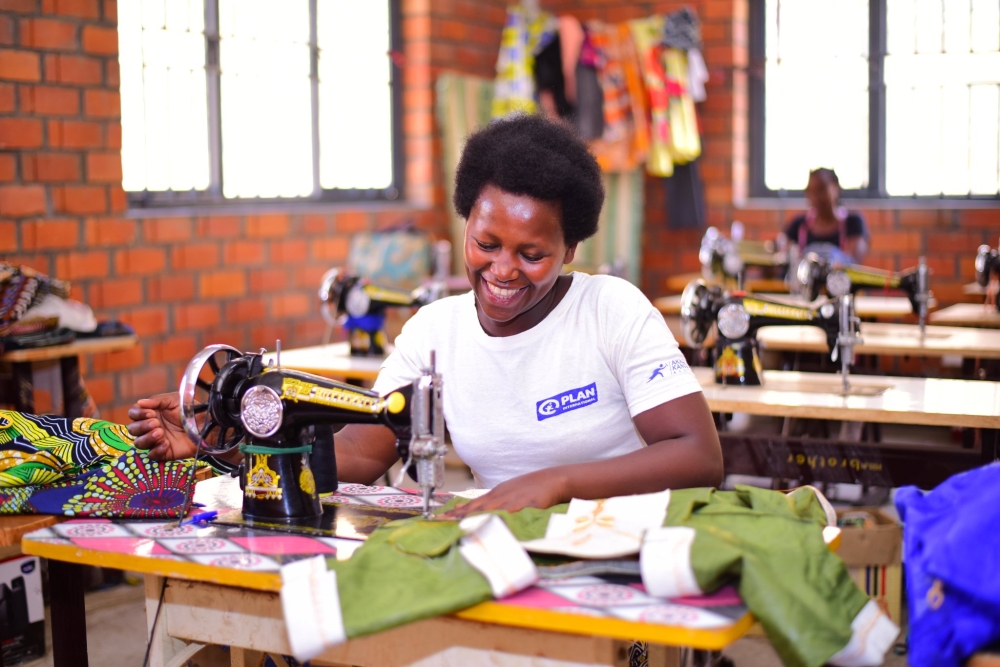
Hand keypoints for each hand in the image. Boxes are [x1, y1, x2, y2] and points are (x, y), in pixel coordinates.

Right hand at [127, 393, 195, 460]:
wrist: (205, 425)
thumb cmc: (190, 411)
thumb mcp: (174, 400)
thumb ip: (157, 401)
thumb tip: (140, 402)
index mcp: (151, 414)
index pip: (133, 414)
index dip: (137, 414)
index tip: (150, 413)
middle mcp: (150, 427)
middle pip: (133, 429)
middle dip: (142, 426)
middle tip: (156, 423)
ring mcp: (156, 441)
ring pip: (139, 443)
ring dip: (147, 438)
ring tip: (161, 433)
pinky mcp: (164, 453)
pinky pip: (152, 455)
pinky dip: (156, 450)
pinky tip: (166, 444)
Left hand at [444, 469, 568, 519]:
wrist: (552, 480)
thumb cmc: (530, 488)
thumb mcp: (506, 492)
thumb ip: (488, 501)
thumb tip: (464, 508)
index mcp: (496, 494)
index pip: (472, 505)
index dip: (456, 512)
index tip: (439, 518)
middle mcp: (501, 496)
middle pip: (476, 508)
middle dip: (458, 516)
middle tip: (440, 521)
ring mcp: (514, 500)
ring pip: (490, 510)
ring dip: (474, 517)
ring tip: (458, 525)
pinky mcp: (527, 504)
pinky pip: (512, 512)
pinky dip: (500, 517)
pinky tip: (491, 522)